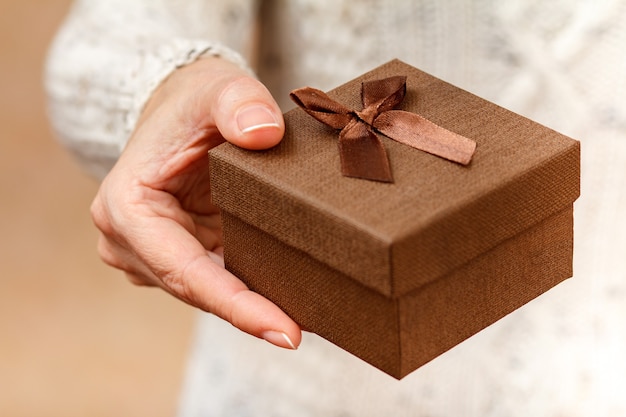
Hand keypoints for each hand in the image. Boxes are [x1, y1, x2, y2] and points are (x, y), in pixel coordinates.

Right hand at [90, 57, 300, 349]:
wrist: (181, 109)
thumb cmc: (193, 100)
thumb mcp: (217, 87)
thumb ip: (239, 102)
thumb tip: (263, 135)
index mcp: (127, 207)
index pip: (184, 271)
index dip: (235, 306)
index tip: (285, 332)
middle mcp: (129, 239)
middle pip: (196, 290)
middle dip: (251, 313)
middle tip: (307, 332)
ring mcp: (150, 252)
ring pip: (206, 291)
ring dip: (252, 304)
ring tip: (307, 318)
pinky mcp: (176, 253)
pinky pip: (214, 279)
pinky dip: (248, 288)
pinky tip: (288, 297)